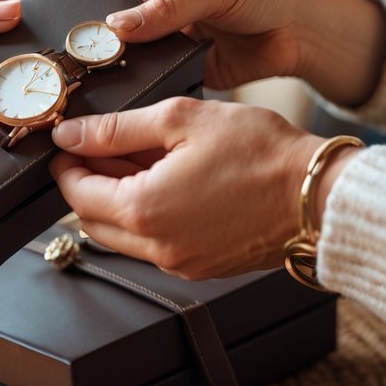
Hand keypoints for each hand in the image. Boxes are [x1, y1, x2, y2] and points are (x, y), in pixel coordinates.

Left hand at [50, 97, 341, 278]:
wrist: (320, 196)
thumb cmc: (262, 154)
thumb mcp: (181, 119)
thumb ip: (118, 128)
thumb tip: (70, 133)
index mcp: (144, 211)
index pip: (75, 193)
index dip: (65, 163)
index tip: (69, 140)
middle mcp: (156, 248)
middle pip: (92, 219)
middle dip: (88, 182)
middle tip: (99, 144)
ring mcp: (180, 262)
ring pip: (123, 234)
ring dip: (118, 198)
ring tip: (141, 156)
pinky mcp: (201, 266)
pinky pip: (155, 242)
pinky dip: (148, 212)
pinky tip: (168, 178)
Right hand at [106, 0, 385, 105]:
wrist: (306, 33)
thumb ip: (168, 9)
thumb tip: (116, 26)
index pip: (131, 2)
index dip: (112, 23)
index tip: (90, 44)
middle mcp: (175, 12)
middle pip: (135, 34)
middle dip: (119, 52)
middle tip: (94, 70)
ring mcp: (186, 43)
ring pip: (148, 60)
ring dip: (136, 72)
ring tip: (110, 87)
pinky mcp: (198, 71)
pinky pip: (169, 81)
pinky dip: (157, 90)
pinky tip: (140, 98)